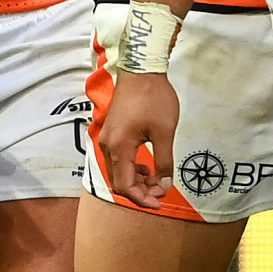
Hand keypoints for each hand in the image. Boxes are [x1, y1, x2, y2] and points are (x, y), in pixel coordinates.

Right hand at [99, 69, 181, 208]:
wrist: (142, 69)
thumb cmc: (154, 98)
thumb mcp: (165, 132)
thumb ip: (165, 162)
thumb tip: (165, 184)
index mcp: (119, 147)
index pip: (125, 186)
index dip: (142, 199)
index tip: (160, 202)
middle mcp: (108, 145)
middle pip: (119, 181)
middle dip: (140, 191)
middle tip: (161, 191)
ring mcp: (108, 137)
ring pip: (118, 170)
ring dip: (136, 179)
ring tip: (157, 179)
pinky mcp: (112, 132)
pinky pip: (119, 158)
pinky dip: (132, 167)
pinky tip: (148, 165)